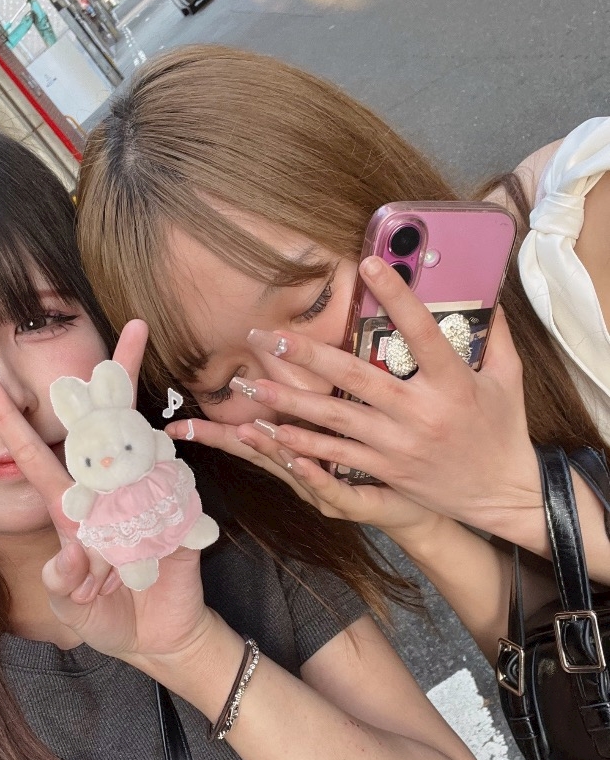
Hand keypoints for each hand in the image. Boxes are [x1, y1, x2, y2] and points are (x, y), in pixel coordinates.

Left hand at [0, 320, 211, 666]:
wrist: (156, 638)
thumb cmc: (104, 617)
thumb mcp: (70, 605)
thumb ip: (63, 581)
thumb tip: (69, 554)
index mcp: (71, 508)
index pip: (36, 456)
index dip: (9, 421)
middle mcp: (109, 492)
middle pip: (108, 425)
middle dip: (118, 377)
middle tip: (134, 329)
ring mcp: (149, 499)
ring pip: (146, 450)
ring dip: (141, 457)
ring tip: (142, 465)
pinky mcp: (182, 517)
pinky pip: (181, 493)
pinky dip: (173, 503)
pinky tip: (163, 523)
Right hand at [165, 414, 437, 539]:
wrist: (421, 506)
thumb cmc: (384, 463)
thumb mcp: (347, 427)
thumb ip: (320, 399)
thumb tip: (302, 356)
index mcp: (299, 453)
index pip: (249, 436)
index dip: (213, 428)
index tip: (175, 422)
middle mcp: (303, 476)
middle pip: (255, 454)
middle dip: (220, 439)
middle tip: (185, 427)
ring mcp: (324, 493)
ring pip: (288, 469)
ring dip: (265, 450)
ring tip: (242, 431)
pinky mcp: (353, 505)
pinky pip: (330, 488)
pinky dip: (311, 473)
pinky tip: (297, 458)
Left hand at [182, 257, 542, 539]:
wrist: (501, 494)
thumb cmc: (502, 430)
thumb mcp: (508, 378)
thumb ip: (495, 335)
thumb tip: (486, 292)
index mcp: (452, 382)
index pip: (421, 331)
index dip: (395, 296)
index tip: (368, 265)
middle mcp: (419, 413)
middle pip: (356, 376)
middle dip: (307, 355)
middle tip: (268, 335)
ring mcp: (397, 444)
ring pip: (335, 418)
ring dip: (289, 400)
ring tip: (251, 383)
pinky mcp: (385, 469)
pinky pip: (337, 457)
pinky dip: (303, 445)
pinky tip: (273, 433)